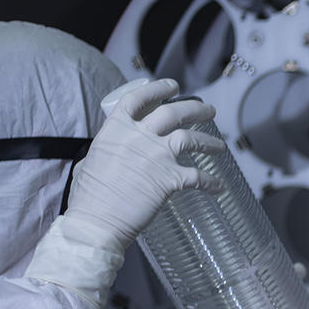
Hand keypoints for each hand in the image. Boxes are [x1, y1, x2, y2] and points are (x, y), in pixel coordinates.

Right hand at [63, 78, 224, 253]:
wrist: (96, 222)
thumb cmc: (89, 197)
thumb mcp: (91, 161)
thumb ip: (108, 150)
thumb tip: (114, 150)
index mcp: (115, 130)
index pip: (139, 99)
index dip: (158, 89)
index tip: (173, 86)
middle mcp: (138, 137)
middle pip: (173, 113)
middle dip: (196, 108)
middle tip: (209, 110)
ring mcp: (156, 157)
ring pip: (191, 139)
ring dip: (209, 141)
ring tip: (219, 145)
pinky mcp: (170, 179)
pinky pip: (198, 177)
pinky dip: (211, 182)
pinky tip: (219, 187)